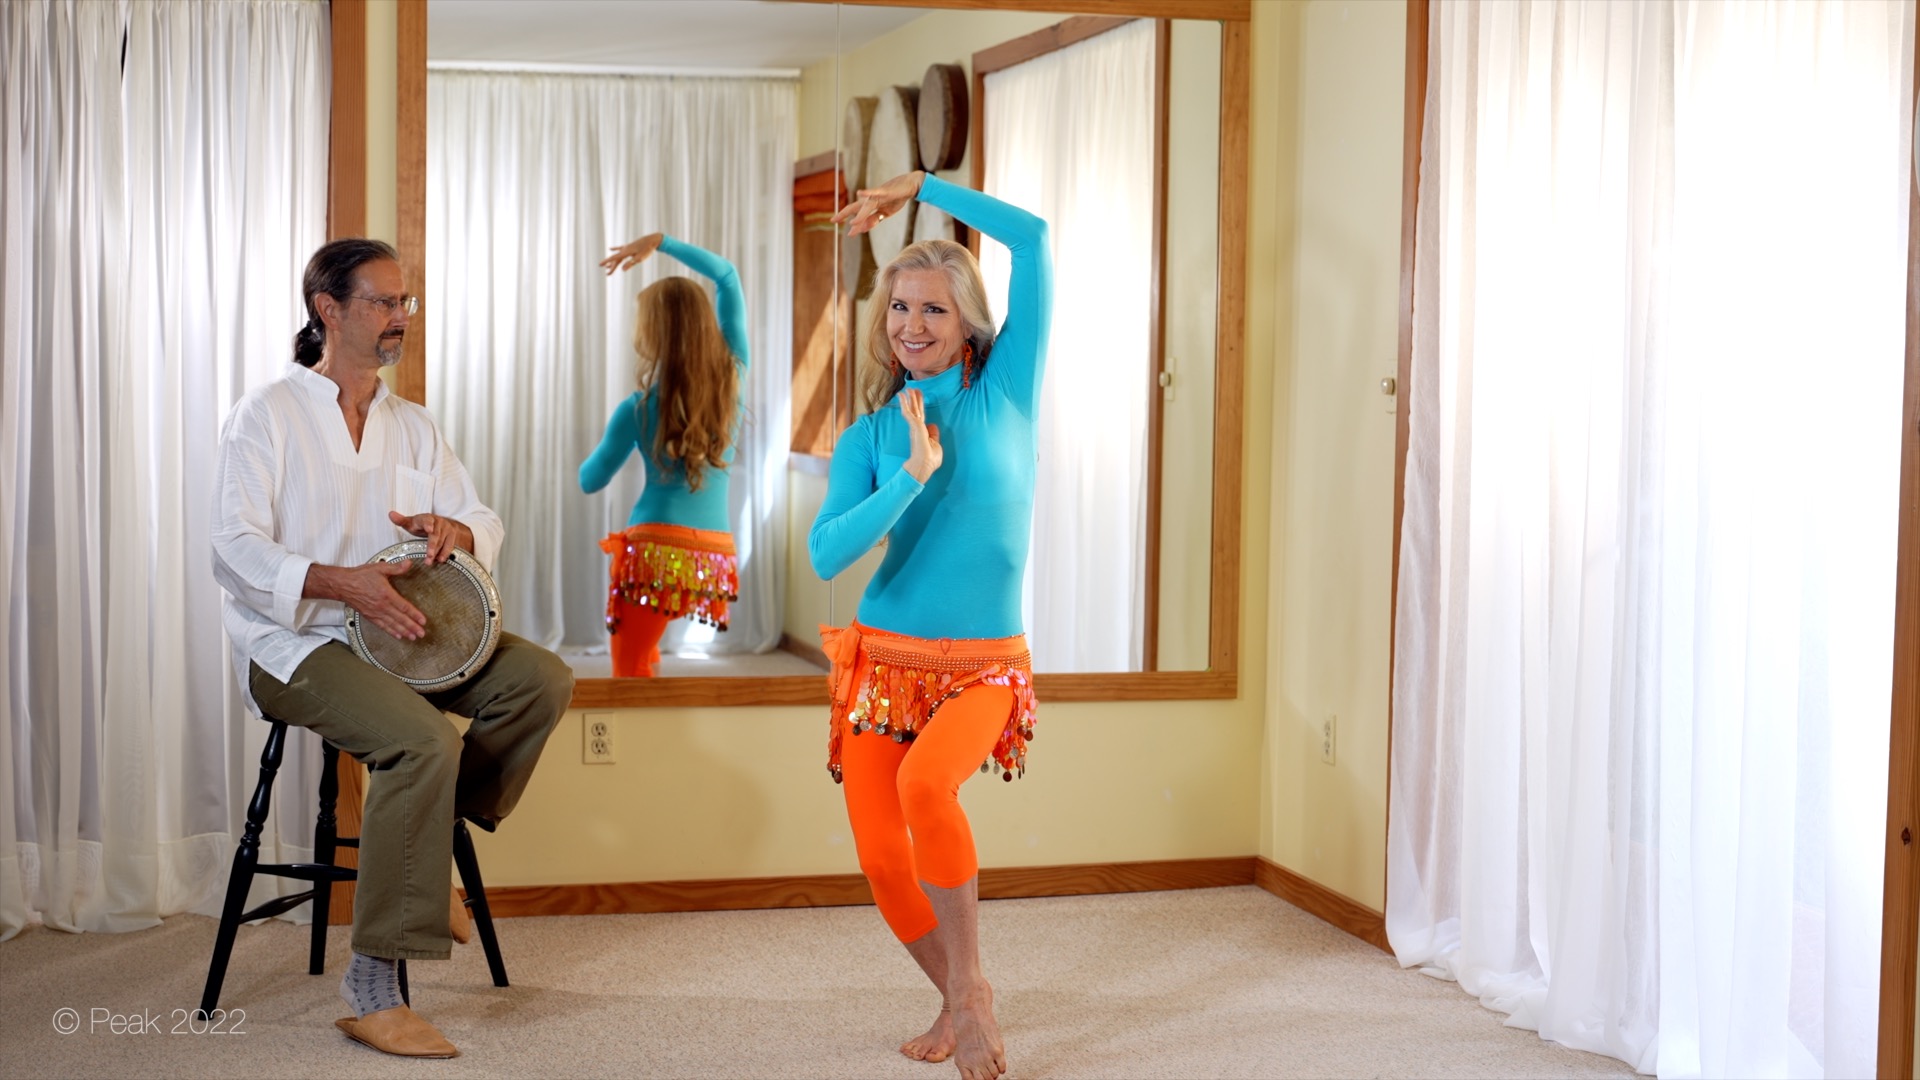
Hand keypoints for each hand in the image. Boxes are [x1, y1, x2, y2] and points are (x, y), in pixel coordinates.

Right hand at [307, 560, 427, 640]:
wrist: (342, 585)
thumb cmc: (359, 576)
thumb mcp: (379, 568)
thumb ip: (396, 568)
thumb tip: (408, 563)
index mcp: (386, 594)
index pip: (404, 607)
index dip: (415, 615)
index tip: (423, 621)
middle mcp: (382, 606)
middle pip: (400, 619)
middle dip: (412, 627)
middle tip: (422, 634)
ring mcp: (375, 612)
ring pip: (392, 625)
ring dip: (404, 632)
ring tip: (413, 637)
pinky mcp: (369, 616)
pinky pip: (382, 626)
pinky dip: (391, 631)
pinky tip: (397, 636)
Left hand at [388, 509, 472, 564]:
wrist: (442, 524)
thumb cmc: (422, 525)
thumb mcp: (412, 522)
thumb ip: (401, 520)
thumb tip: (390, 514)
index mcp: (426, 518)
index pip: (427, 520)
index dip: (428, 524)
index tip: (429, 529)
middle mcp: (438, 522)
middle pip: (435, 534)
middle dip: (432, 546)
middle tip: (429, 556)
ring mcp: (447, 528)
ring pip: (442, 541)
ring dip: (437, 552)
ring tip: (430, 562)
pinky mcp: (453, 535)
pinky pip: (450, 545)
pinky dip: (445, 553)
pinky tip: (441, 560)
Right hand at [600, 232, 663, 274]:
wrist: (653, 240)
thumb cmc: (647, 249)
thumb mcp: (640, 258)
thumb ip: (630, 264)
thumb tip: (622, 269)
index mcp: (626, 252)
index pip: (614, 258)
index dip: (607, 262)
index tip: (600, 264)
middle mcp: (624, 249)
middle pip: (616, 259)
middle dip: (611, 266)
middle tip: (607, 274)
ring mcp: (627, 247)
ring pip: (617, 255)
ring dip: (613, 261)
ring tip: (607, 267)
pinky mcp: (630, 246)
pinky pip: (620, 248)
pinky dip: (615, 249)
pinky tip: (610, 248)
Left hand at [832, 171, 924, 236]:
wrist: (909, 186)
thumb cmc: (896, 198)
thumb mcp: (884, 214)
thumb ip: (873, 220)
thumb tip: (861, 229)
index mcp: (870, 205)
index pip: (855, 212)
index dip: (845, 218)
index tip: (837, 224)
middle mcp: (870, 199)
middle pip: (855, 207)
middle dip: (844, 214)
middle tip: (833, 220)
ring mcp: (877, 195)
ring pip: (866, 206)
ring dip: (860, 215)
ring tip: (853, 223)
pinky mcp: (886, 191)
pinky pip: (876, 193)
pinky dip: (868, 193)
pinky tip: (860, 193)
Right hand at [900, 389, 942, 482]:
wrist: (924, 465)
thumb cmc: (930, 460)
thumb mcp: (936, 445)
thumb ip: (934, 434)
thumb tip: (933, 425)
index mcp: (923, 432)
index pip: (921, 416)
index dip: (920, 406)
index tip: (919, 398)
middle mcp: (917, 428)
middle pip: (916, 410)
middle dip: (915, 399)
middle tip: (913, 389)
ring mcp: (915, 427)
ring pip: (912, 409)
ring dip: (910, 398)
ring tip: (907, 389)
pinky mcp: (914, 426)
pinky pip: (908, 412)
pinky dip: (905, 403)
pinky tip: (902, 396)